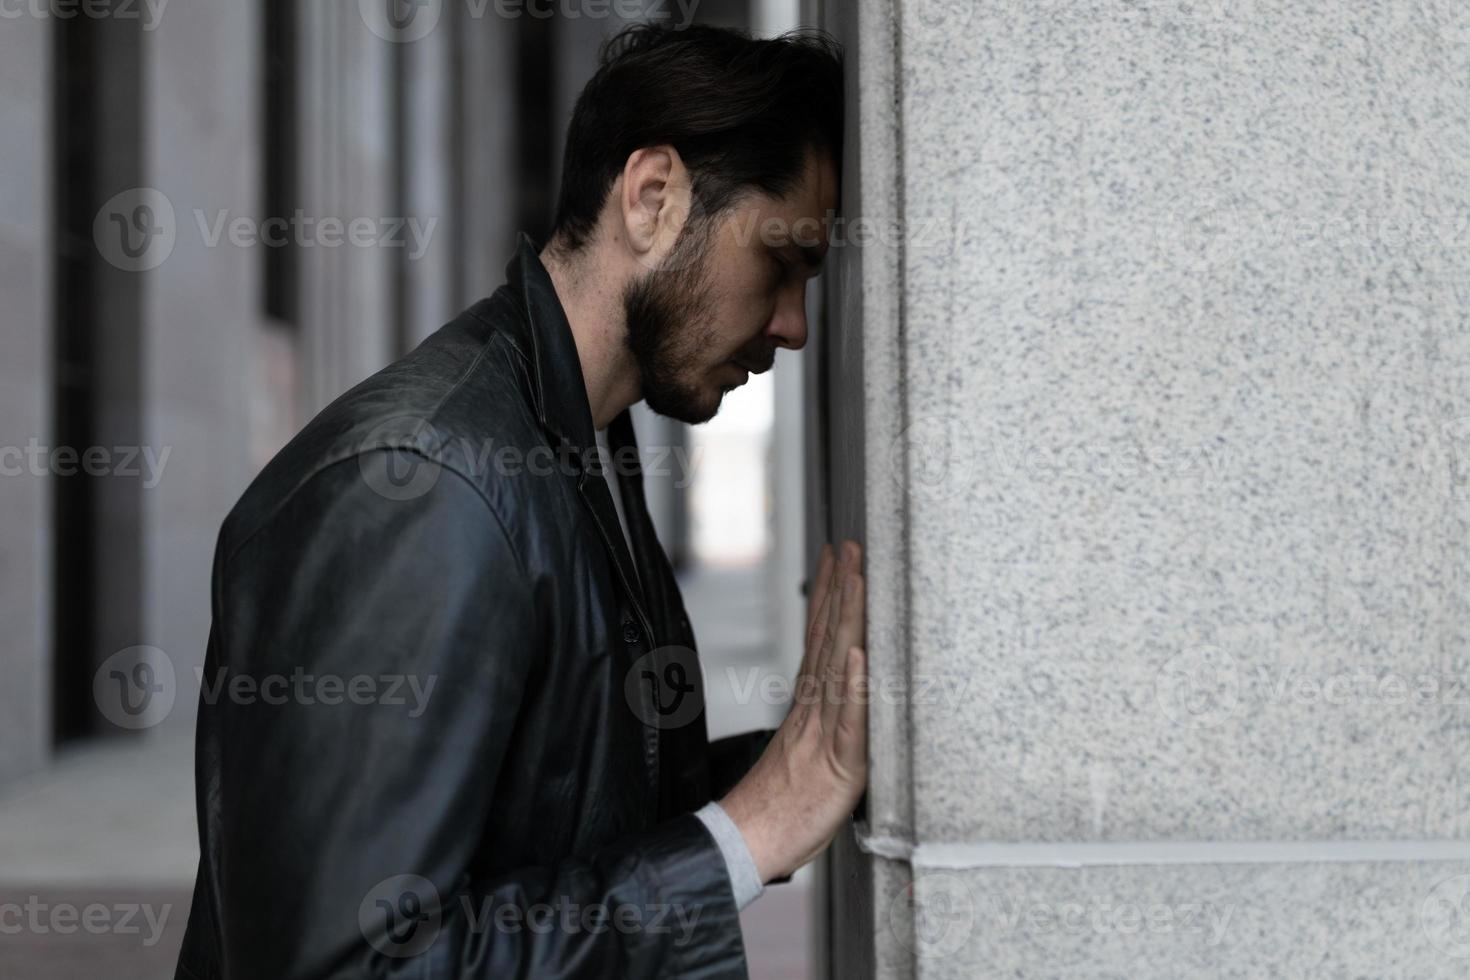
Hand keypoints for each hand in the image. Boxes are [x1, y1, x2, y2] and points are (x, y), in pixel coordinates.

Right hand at [719, 540, 866, 881]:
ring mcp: (825, 732)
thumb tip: (833, 692)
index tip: (836, 557)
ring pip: (837, 666)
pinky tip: (856, 654)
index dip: (830, 595)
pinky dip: (852, 685)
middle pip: (827, 638)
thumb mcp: (806, 755)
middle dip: (840, 588)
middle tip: (848, 545)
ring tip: (856, 577)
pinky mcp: (840, 763)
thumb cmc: (781, 806)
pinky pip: (848, 720)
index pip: (819, 638)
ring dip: (848, 618)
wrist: (748, 841)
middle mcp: (814, 709)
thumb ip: (821, 721)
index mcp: (809, 706)